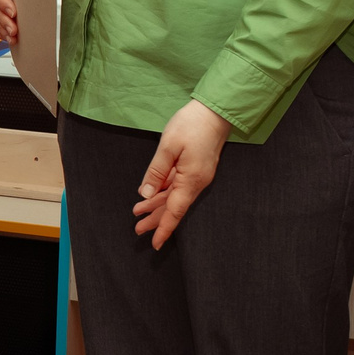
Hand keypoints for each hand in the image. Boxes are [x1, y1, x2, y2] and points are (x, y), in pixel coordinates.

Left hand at [133, 100, 232, 248]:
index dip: (163, 228)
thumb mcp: (168, 146)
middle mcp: (196, 182)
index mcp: (190, 180)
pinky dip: (164, 192)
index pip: (174, 211)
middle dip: (155, 219)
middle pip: (173, 207)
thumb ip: (156, 171)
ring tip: (138, 214)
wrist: (216, 110)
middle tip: (137, 230)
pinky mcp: (197, 169)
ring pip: (175, 197)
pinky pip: (179, 186)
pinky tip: (152, 195)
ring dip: (157, 206)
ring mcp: (198, 176)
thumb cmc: (192, 124)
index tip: (154, 244)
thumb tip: (145, 193)